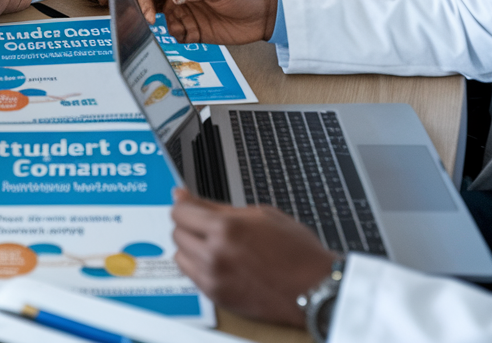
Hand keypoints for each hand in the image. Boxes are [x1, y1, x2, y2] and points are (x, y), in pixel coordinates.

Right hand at [157, 0, 277, 44]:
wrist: (261, 18)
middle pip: (160, 3)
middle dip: (153, 9)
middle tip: (154, 16)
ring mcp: (191, 16)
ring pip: (168, 21)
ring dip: (170, 23)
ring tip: (181, 24)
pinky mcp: (196, 33)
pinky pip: (179, 35)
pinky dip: (179, 34)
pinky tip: (188, 33)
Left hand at [172, 189, 335, 326]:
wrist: (314, 288)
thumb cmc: (296, 252)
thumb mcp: (260, 214)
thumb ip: (216, 206)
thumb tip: (185, 196)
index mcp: (226, 229)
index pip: (181, 212)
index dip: (185, 205)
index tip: (189, 205)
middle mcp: (215, 255)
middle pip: (177, 233)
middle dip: (189, 225)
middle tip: (208, 225)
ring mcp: (214, 278)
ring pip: (180, 255)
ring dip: (191, 247)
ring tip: (215, 245)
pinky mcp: (217, 296)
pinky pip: (191, 276)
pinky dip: (199, 266)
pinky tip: (219, 261)